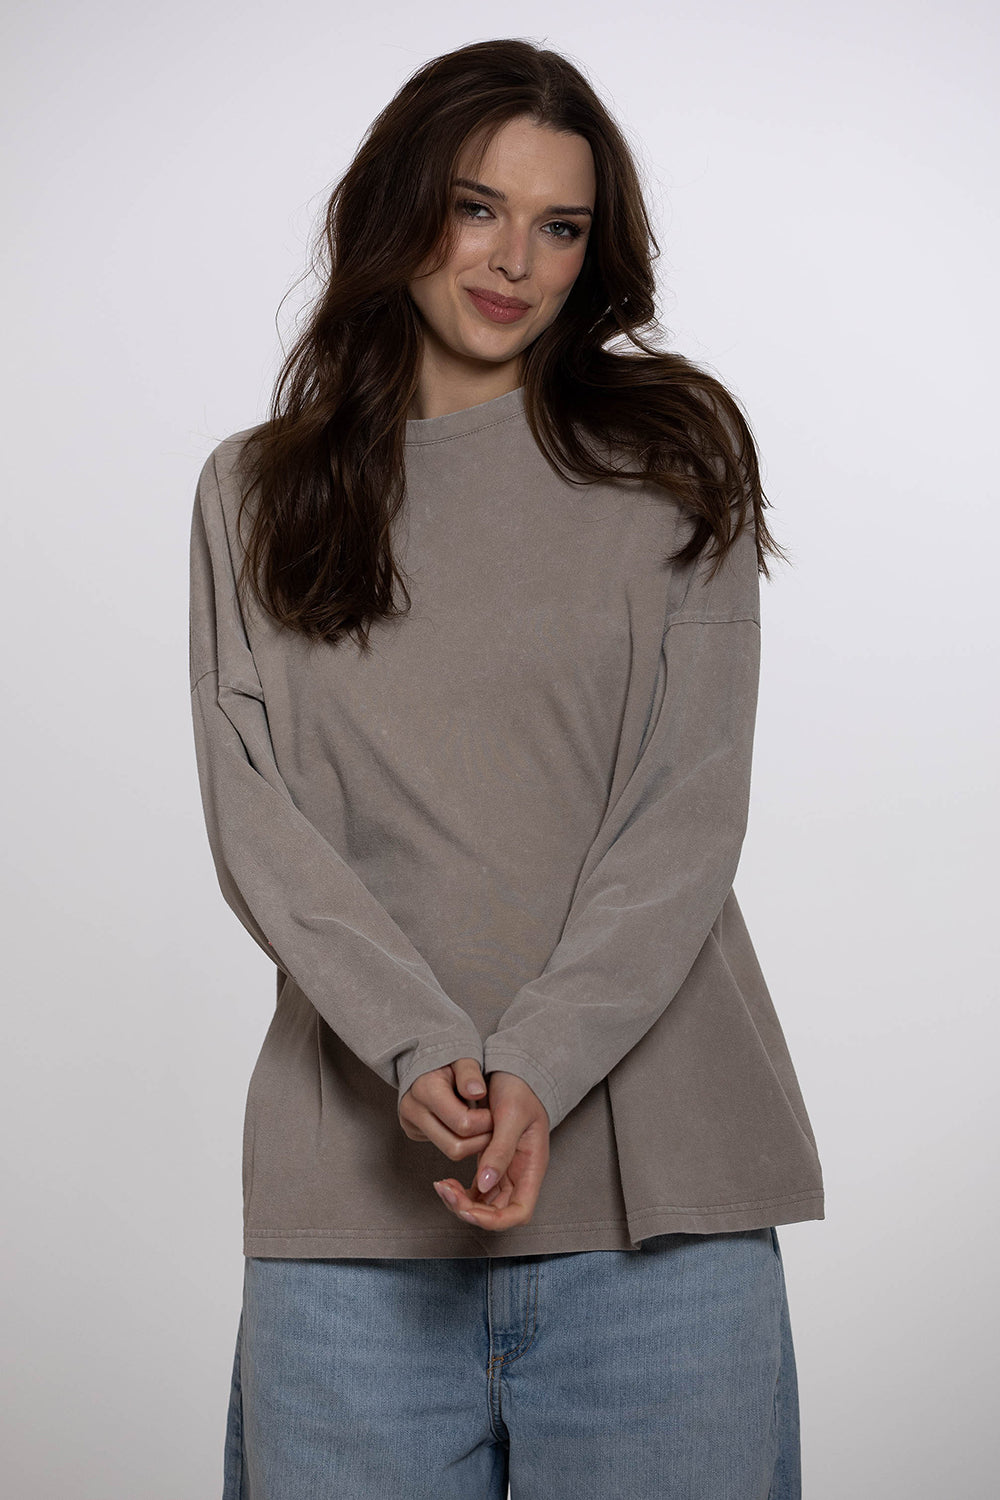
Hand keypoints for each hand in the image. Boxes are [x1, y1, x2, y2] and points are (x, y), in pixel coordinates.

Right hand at [398, 1057, 494, 1162]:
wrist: (424, 1058)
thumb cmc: (449, 1056)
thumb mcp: (463, 1056)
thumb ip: (470, 1073)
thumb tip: (477, 1092)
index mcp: (426, 1089)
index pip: (463, 1124)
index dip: (486, 1123)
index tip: (495, 1112)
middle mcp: (412, 1109)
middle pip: (456, 1147)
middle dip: (481, 1140)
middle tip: (493, 1124)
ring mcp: (410, 1123)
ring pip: (450, 1151)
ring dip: (472, 1142)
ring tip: (482, 1122)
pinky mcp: (414, 1131)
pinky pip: (443, 1145)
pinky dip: (460, 1138)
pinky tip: (466, 1121)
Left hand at [432, 1071, 549, 1231]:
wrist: (512, 1071)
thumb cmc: (519, 1089)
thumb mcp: (511, 1115)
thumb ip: (500, 1150)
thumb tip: (484, 1184)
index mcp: (532, 1166)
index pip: (519, 1211)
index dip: (494, 1219)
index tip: (467, 1209)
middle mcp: (519, 1174)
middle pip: (498, 1213)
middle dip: (470, 1211)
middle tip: (445, 1191)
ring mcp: (505, 1171)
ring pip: (484, 1204)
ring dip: (461, 1203)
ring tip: (442, 1186)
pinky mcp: (490, 1164)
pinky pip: (476, 1190)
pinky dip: (460, 1192)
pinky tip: (446, 1183)